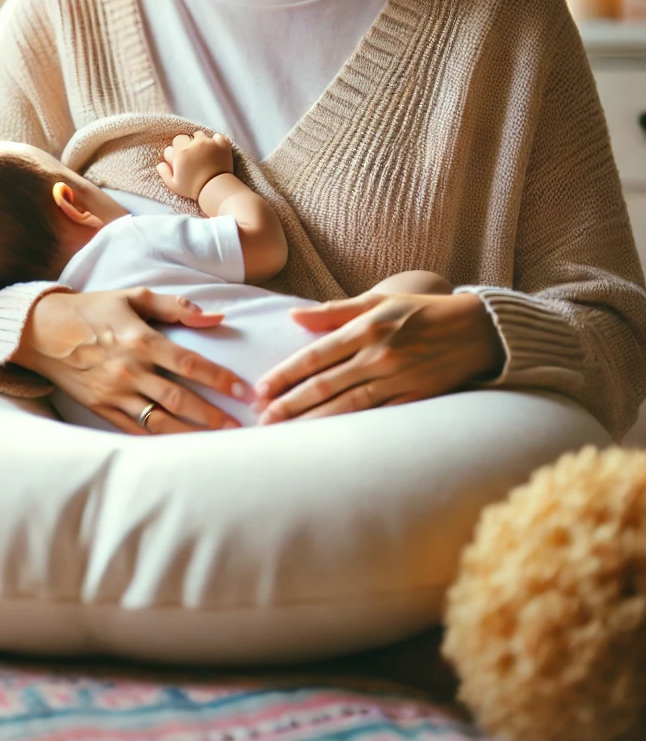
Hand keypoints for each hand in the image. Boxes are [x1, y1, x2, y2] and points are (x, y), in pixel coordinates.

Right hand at [14, 288, 253, 434]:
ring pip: (158, 421)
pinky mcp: (100, 408)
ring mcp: (114, 393)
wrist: (41, 330)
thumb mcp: (133, 297)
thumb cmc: (92, 310)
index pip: (190, 364)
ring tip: (216, 441)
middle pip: (179, 399)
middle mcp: (129, 370)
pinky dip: (158, 440)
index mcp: (140, 340)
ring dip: (190, 434)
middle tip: (238, 426)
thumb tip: (216, 317)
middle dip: (212, 415)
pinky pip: (134, 430)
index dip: (220, 379)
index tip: (243, 391)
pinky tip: (179, 446)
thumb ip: (176, 307)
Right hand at [157, 131, 233, 201]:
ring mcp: (210, 143)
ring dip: (203, 142)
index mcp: (182, 152)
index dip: (179, 148)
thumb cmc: (193, 188)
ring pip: (203, 135)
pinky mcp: (222, 145)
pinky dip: (217, 141)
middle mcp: (195, 144)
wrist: (215, 189)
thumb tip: (160, 164)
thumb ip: (164, 172)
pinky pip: (218, 136)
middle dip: (190, 144)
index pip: (177, 140)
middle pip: (190, 136)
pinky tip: (216, 150)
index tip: (183, 156)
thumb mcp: (173, 184)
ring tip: (205, 153)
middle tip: (194, 156)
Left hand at [254, 290, 505, 422]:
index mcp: (367, 328)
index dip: (284, 374)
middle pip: (324, 384)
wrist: (480, 330)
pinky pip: (376, 418)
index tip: (260, 389)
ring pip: (345, 406)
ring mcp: (398, 379)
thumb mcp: (379, 300)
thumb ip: (334, 311)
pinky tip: (328, 440)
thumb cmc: (423, 311)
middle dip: (289, 403)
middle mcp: (379, 355)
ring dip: (311, 421)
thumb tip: (294, 317)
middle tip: (261, 419)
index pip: (315, 356)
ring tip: (284, 433)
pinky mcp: (416, 399)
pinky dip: (349, 429)